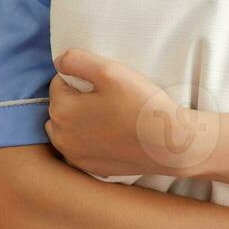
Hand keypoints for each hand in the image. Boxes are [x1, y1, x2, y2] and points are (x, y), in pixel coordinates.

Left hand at [46, 47, 218, 178]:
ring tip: (108, 116)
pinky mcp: (88, 167)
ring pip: (66, 128)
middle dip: (77, 99)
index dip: (82, 78)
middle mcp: (61, 137)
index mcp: (62, 110)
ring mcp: (74, 155)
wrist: (168, 144)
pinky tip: (111, 134)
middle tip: (109, 98)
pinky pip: (79, 147)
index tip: (105, 84)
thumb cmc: (140, 104)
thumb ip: (77, 60)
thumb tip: (59, 62)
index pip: (59, 83)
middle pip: (61, 106)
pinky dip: (88, 139)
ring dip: (79, 120)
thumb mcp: (109, 70)